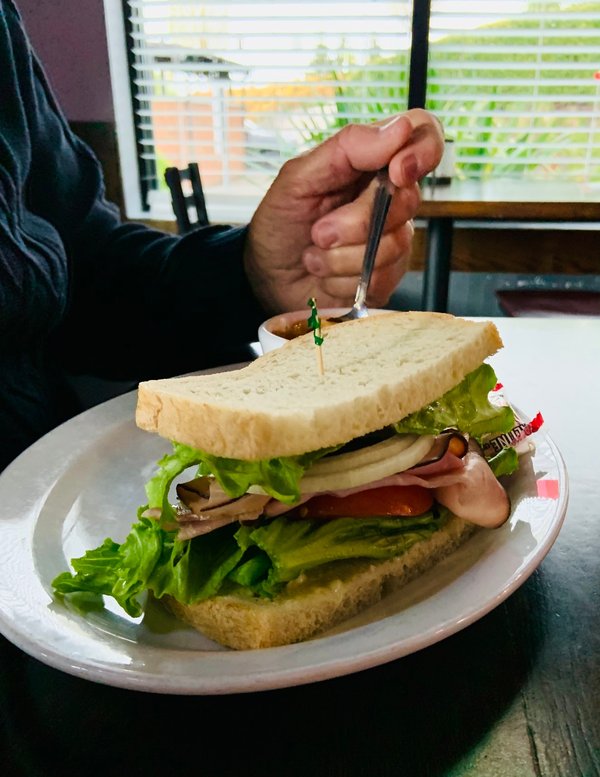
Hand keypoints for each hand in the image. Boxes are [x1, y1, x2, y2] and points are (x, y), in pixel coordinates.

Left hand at [244, 109, 443, 313]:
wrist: (267, 276)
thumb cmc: (281, 223)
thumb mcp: (297, 178)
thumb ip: (347, 148)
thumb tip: (399, 128)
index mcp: (371, 161)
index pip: (424, 134)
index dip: (423, 149)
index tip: (396, 172)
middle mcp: (391, 196)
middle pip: (407, 199)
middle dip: (357, 221)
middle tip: (319, 231)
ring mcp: (393, 237)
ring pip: (393, 244)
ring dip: (341, 256)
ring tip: (315, 255)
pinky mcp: (388, 275)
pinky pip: (382, 277)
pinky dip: (342, 279)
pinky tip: (325, 275)